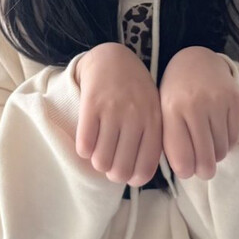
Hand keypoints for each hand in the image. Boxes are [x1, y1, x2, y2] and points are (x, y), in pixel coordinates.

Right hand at [74, 43, 162, 186]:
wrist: (111, 58)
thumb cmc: (134, 91)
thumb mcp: (153, 111)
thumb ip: (151, 140)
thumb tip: (137, 177)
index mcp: (154, 122)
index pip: (145, 168)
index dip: (133, 179)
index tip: (127, 174)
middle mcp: (136, 117)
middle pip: (120, 169)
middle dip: (113, 173)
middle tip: (110, 163)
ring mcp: (113, 111)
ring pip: (100, 160)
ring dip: (97, 162)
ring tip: (99, 151)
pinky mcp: (91, 105)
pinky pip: (84, 144)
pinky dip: (84, 149)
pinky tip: (88, 140)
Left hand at [158, 47, 238, 179]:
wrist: (196, 61)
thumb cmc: (176, 94)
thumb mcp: (164, 114)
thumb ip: (171, 142)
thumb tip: (187, 172)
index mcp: (171, 110)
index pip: (182, 156)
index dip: (186, 171)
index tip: (187, 172)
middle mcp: (195, 105)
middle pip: (205, 157)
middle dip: (204, 171)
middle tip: (203, 171)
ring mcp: (218, 101)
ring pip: (221, 150)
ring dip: (216, 155)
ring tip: (209, 147)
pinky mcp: (236, 100)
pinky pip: (234, 137)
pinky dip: (227, 143)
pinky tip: (218, 134)